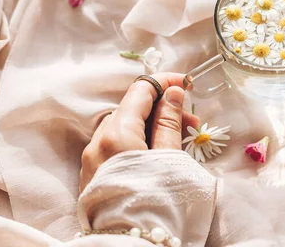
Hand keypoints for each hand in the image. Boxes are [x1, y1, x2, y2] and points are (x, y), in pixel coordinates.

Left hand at [79, 72, 199, 191]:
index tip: (187, 84)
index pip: (140, 91)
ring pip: (124, 126)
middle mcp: (98, 141)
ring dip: (153, 125)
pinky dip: (139, 140)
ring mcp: (92, 159)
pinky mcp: (94, 173)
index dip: (164, 82)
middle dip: (163, 108)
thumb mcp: (170, 158)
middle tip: (193, 123)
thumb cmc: (157, 202)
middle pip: (131, 108)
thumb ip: (169, 122)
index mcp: (117, 133)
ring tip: (180, 140)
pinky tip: (159, 152)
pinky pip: (117, 145)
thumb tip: (172, 91)